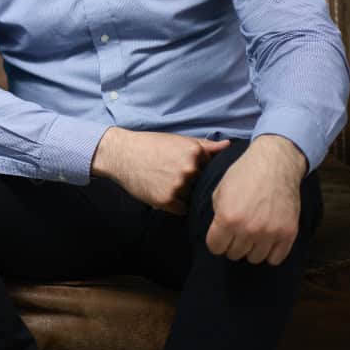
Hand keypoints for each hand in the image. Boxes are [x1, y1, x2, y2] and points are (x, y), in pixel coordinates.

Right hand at [92, 127, 229, 213]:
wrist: (121, 153)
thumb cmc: (149, 145)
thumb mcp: (177, 140)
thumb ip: (205, 145)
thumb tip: (228, 145)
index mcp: (194, 152)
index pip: (211, 170)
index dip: (202, 172)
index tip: (190, 171)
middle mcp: (189, 169)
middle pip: (202, 185)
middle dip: (193, 184)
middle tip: (175, 177)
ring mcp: (178, 186)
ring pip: (193, 198)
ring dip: (185, 196)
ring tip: (168, 185)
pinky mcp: (166, 200)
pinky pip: (182, 209)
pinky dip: (175, 205)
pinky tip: (163, 193)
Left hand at [206, 135, 306, 265]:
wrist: (274, 163)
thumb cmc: (244, 174)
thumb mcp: (220, 191)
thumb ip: (217, 215)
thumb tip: (218, 234)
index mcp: (227, 218)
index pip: (215, 248)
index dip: (215, 242)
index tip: (219, 236)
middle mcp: (248, 229)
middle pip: (234, 254)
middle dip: (232, 244)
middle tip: (236, 232)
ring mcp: (270, 233)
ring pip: (254, 258)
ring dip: (250, 249)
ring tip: (251, 234)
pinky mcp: (288, 233)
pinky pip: (276, 258)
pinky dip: (269, 253)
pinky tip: (266, 241)